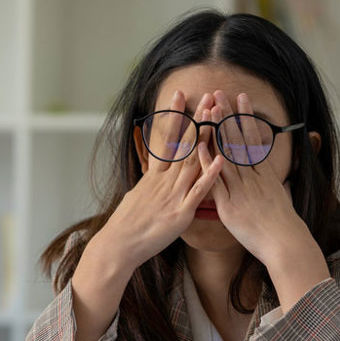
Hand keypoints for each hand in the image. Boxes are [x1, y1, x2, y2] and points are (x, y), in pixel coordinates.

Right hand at [91, 90, 224, 270]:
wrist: (119, 245)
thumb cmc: (127, 225)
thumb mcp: (137, 196)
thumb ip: (149, 184)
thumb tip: (151, 176)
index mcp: (154, 176)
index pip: (166, 139)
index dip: (173, 116)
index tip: (179, 94)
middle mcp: (164, 181)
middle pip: (183, 144)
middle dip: (196, 119)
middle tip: (207, 96)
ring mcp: (173, 195)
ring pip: (193, 161)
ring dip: (206, 138)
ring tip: (217, 116)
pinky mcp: (180, 213)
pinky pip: (198, 191)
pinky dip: (209, 175)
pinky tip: (220, 159)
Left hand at [200, 90, 329, 310]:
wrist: (285, 244)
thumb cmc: (283, 226)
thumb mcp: (281, 198)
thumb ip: (274, 185)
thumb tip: (275, 179)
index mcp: (264, 174)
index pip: (253, 139)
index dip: (245, 118)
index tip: (240, 99)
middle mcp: (252, 177)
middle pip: (238, 140)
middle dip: (228, 116)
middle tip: (220, 93)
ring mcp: (241, 189)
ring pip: (226, 154)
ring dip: (217, 130)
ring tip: (209, 109)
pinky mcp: (229, 205)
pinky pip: (216, 180)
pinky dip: (207, 163)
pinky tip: (199, 146)